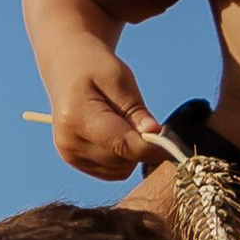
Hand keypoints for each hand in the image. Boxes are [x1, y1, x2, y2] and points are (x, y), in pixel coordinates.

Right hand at [39, 37, 160, 181]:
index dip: (151, 148)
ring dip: (131, 152)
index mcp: (76, 117)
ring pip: (121, 170)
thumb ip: (136, 109)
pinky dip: (122, 157)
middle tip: (138, 119)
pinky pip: (114, 172)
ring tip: (120, 121)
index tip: (172, 146)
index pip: (121, 144)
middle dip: (140, 145)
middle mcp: (69, 142)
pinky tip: (114, 133)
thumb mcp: (120, 78)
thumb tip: (155, 133)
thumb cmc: (95, 68)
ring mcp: (70, 155)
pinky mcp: (76, 162)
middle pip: (123, 160)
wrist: (67, 67)